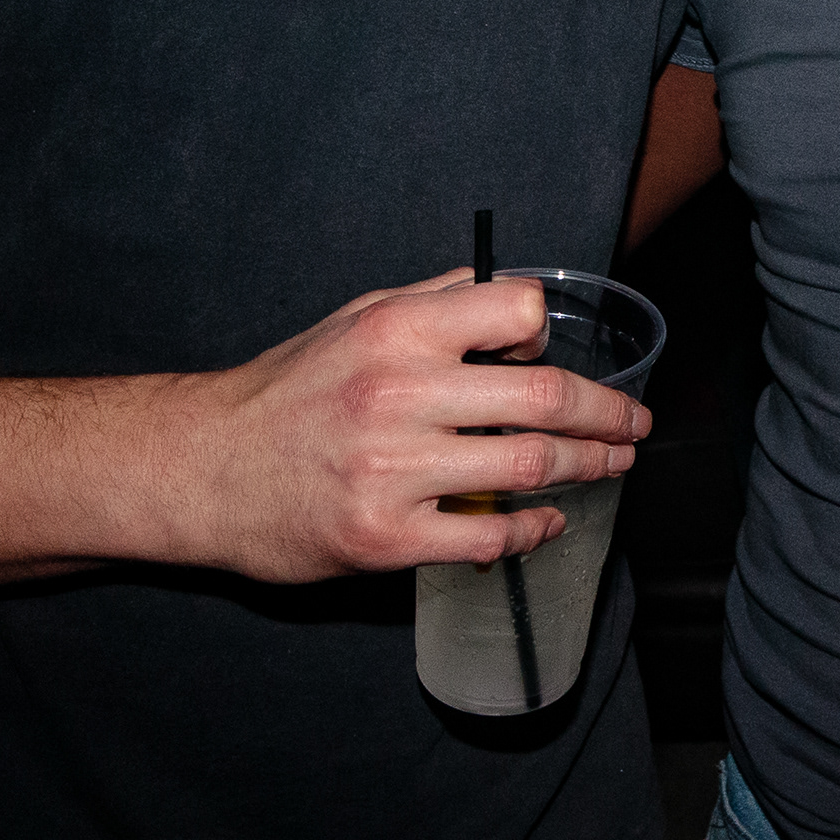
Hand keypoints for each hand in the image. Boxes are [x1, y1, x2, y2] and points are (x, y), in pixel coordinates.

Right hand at [169, 269, 652, 581]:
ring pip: (528, 469)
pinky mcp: (383, 538)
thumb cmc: (287, 391)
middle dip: (608, 414)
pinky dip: (533, 531)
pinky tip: (548, 524)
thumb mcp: (355, 320)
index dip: (546, 335)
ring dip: (587, 470)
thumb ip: (435, 303)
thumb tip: (514, 301)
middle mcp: (399, 395)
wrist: (203, 469)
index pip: (517, 310)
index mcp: (397, 330)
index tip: (552, 357)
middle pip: (543, 399)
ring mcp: (393, 472)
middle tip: (635, 425)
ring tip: (610, 467)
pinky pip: (487, 538)